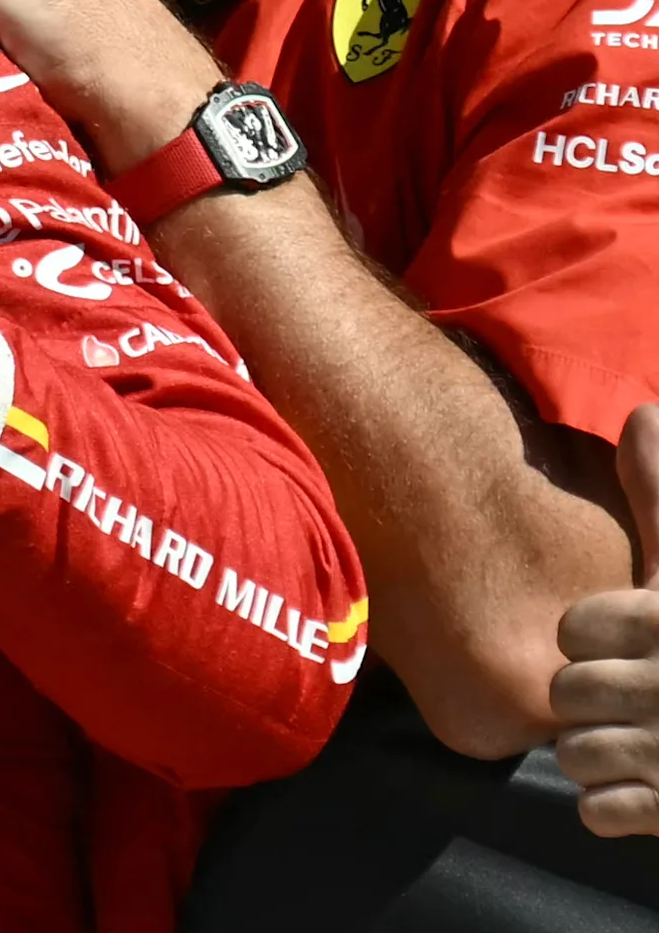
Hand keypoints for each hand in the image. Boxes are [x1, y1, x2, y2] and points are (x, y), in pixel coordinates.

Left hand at [555, 405, 658, 833]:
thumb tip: (646, 409)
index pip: (573, 628)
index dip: (593, 634)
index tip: (632, 634)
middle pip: (567, 693)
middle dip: (595, 694)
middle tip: (645, 690)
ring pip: (575, 752)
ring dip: (602, 749)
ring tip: (649, 734)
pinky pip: (599, 809)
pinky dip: (617, 802)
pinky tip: (652, 782)